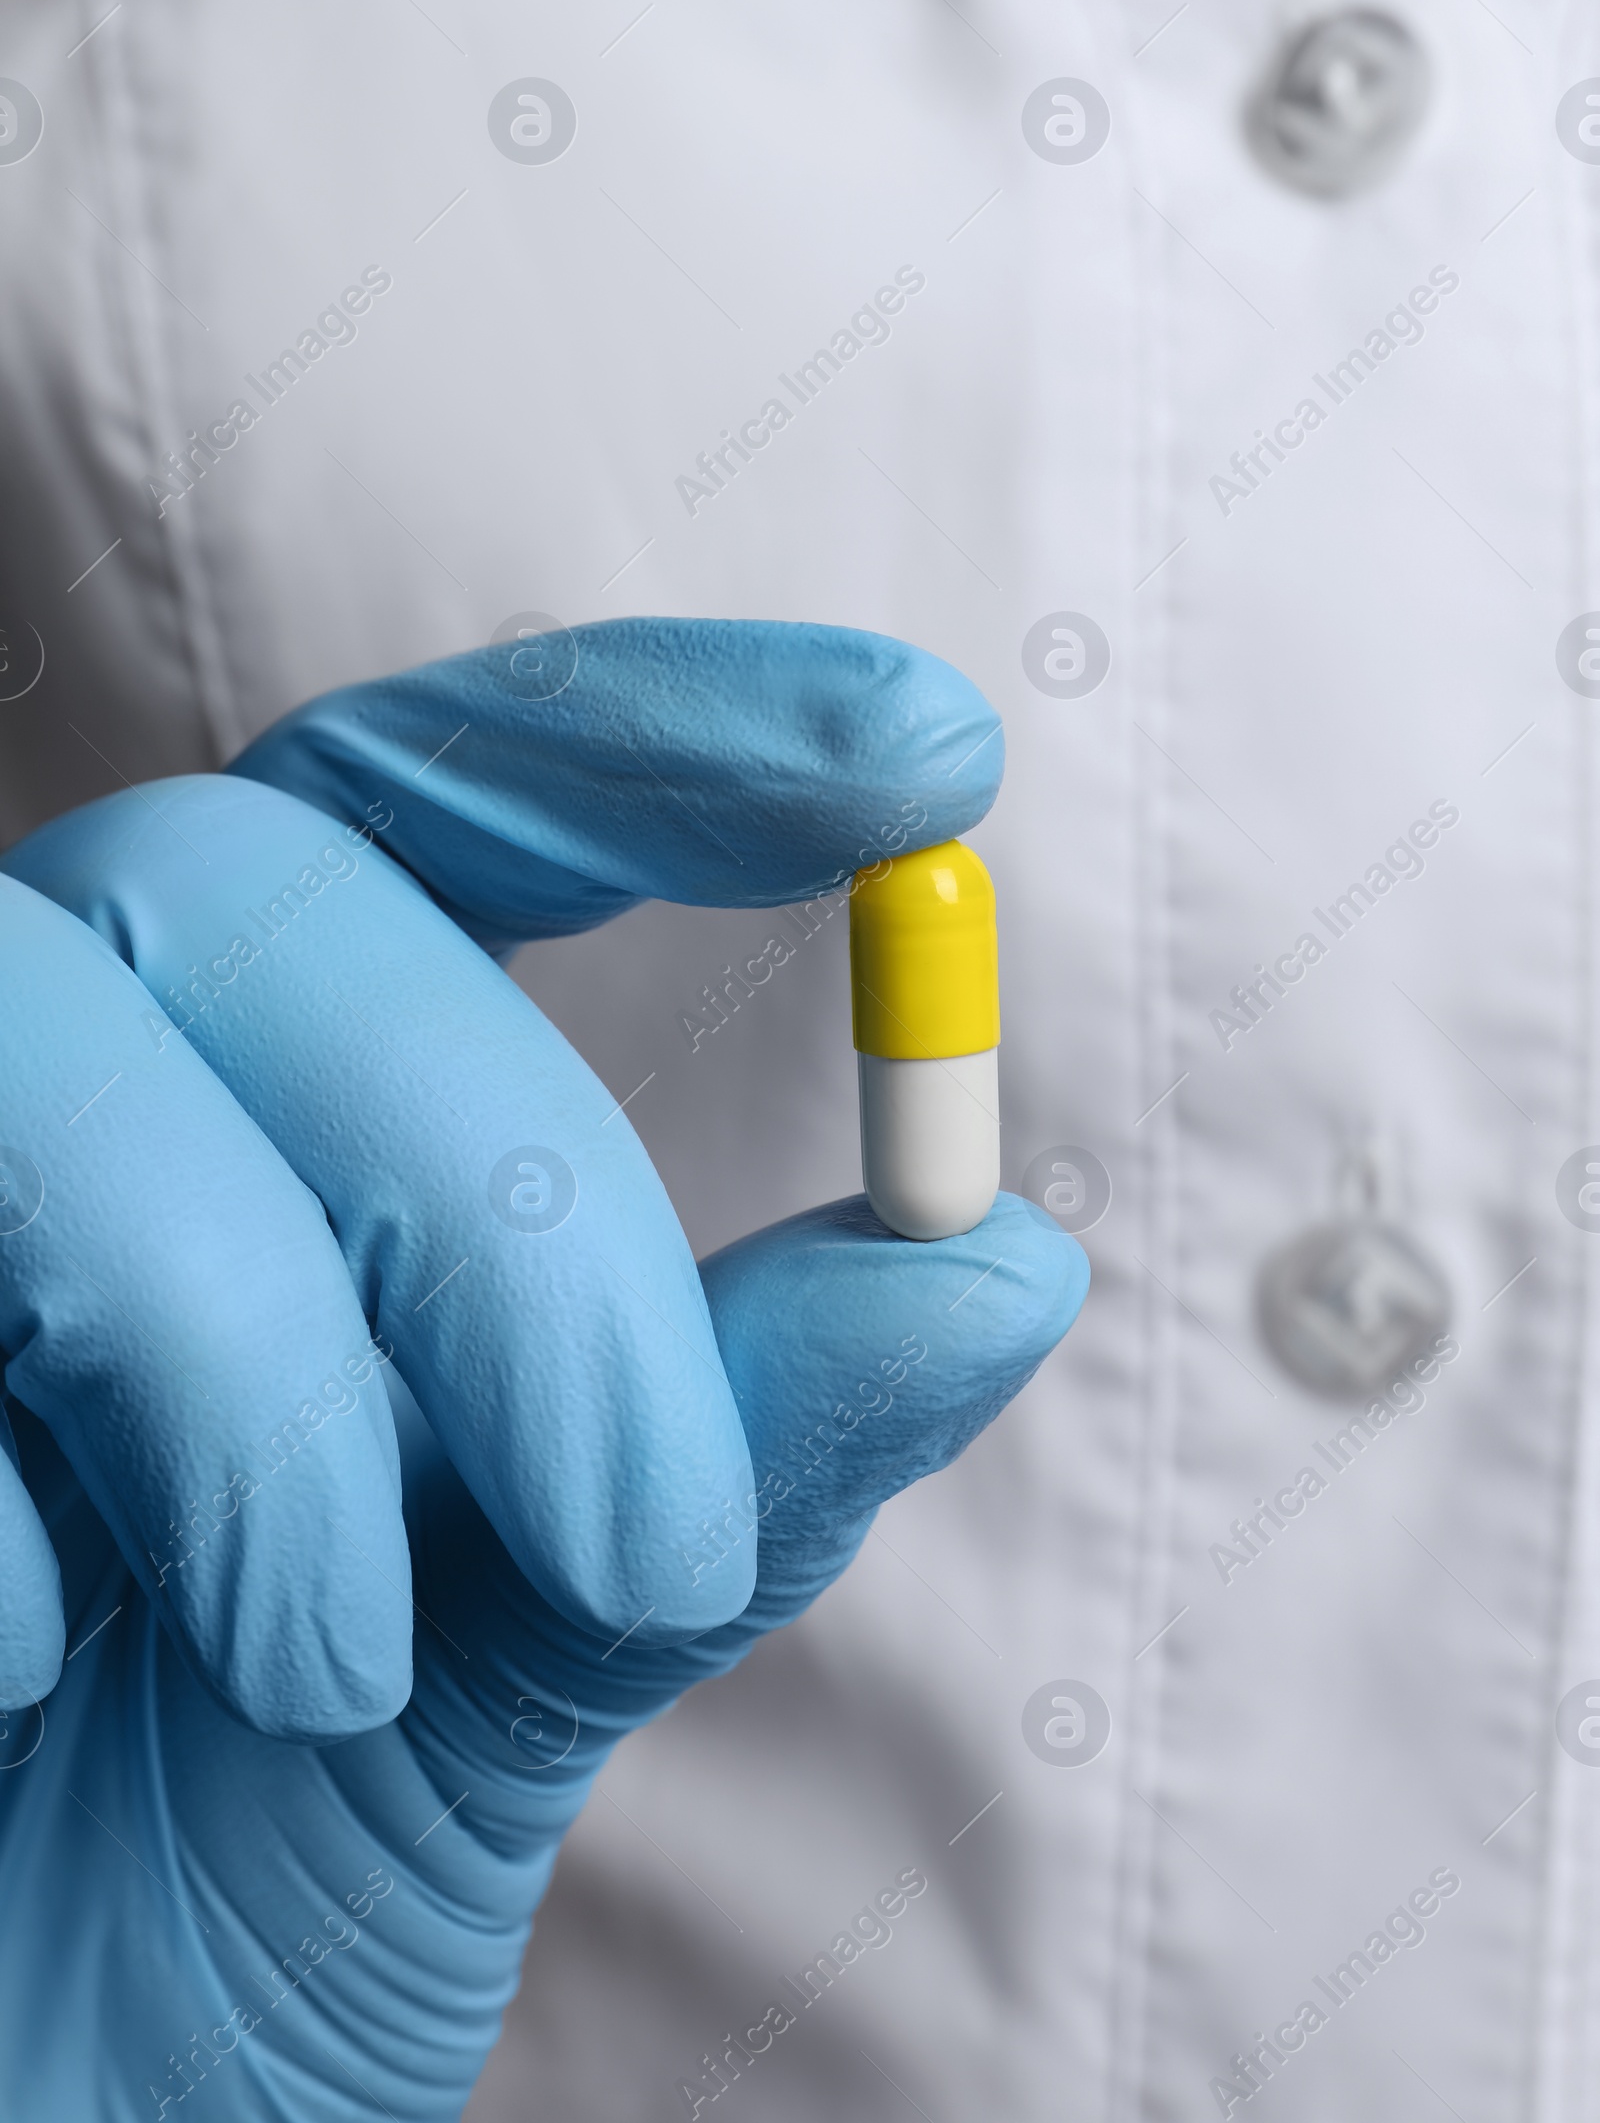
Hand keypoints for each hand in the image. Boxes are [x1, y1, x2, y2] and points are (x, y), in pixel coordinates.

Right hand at [0, 620, 1086, 2118]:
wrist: (17, 2109)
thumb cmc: (236, 1878)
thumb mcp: (526, 1653)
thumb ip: (726, 1449)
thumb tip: (1003, 1260)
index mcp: (259, 1108)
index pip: (441, 791)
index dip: (664, 735)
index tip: (929, 754)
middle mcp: (65, 1087)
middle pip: (256, 877)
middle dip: (498, 1196)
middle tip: (643, 1536)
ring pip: (38, 1032)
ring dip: (240, 1357)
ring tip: (322, 1663)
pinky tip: (21, 1677)